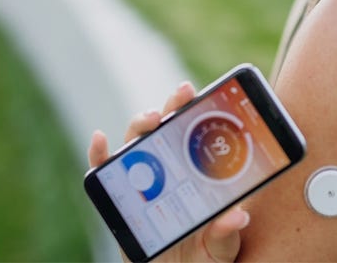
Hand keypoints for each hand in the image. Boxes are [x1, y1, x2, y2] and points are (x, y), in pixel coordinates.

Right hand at [89, 81, 250, 262]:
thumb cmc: (201, 261)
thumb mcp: (220, 250)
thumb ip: (225, 234)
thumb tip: (238, 216)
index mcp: (194, 176)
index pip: (193, 135)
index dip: (193, 110)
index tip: (196, 91)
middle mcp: (166, 172)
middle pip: (164, 130)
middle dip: (171, 108)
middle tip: (181, 96)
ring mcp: (140, 183)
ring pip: (135, 143)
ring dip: (140, 124)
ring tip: (150, 119)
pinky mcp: (118, 199)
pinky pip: (103, 172)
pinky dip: (98, 154)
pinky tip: (100, 139)